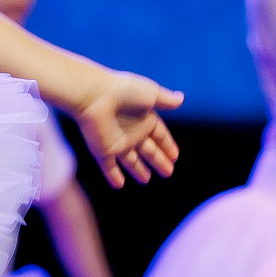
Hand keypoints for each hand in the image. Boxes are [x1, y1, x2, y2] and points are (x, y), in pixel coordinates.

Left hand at [72, 69, 183, 187]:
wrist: (94, 95)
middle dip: (158, 161)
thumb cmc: (124, 91)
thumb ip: (165, 100)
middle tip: (168, 172)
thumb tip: (181, 98)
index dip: (167, 145)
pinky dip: (113, 176)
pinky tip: (119, 185)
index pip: (160, 135)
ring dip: (138, 170)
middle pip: (148, 150)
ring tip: (146, 180)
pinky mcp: (103, 150)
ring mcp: (117, 142)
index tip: (175, 156)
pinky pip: (109, 167)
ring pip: (130, 161)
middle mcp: (131, 132)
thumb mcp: (151, 94)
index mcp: (144, 118)